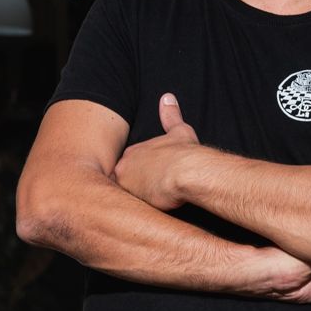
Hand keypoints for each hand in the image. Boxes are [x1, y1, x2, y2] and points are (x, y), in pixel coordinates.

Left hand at [113, 93, 200, 210]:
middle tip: (151, 195)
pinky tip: (149, 213)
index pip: (129, 166)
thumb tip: (167, 97)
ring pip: (122, 195)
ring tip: (149, 206)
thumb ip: (170, 115)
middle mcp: (124, 166)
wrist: (187, 171)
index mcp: (134, 152)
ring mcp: (124, 183)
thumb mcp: (178, 131)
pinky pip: (128, 209)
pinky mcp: (128, 200)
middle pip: (122, 181)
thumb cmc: (185, 153)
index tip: (153, 180)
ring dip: (133, 200)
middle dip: (133, 188)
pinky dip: (137, 212)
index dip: (140, 175)